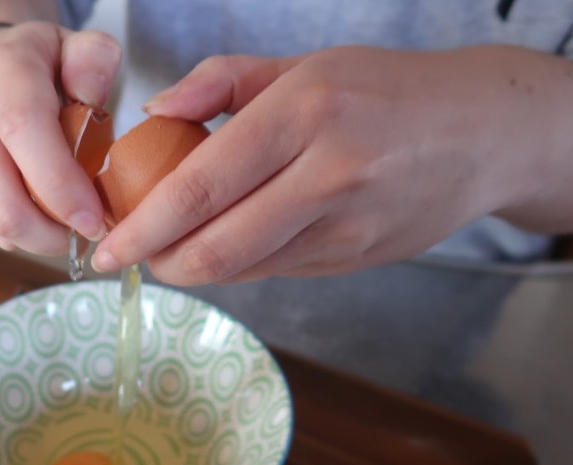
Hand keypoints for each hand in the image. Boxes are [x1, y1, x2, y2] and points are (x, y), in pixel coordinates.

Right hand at [0, 22, 120, 254]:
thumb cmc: (35, 64)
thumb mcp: (72, 46)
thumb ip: (94, 59)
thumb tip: (92, 96)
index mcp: (5, 67)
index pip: (23, 130)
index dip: (60, 184)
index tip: (92, 218)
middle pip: (1, 196)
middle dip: (49, 231)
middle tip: (84, 230)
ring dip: (36, 236)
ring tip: (64, 223)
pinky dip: (19, 230)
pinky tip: (39, 213)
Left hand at [91, 45, 549, 283]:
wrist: (482, 133)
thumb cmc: (383, 91)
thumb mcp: (302, 65)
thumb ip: (221, 83)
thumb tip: (155, 113)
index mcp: (304, 114)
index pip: (201, 188)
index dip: (144, 228)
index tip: (107, 248)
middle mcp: (327, 175)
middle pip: (217, 248)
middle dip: (161, 263)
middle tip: (134, 256)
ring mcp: (346, 227)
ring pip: (244, 270)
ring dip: (195, 268)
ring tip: (172, 248)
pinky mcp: (356, 259)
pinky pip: (275, 272)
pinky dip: (237, 266)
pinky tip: (227, 243)